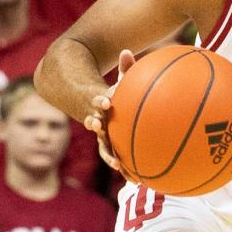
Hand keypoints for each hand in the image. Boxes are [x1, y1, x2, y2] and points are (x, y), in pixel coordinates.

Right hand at [83, 49, 136, 173]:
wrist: (101, 113)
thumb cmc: (115, 95)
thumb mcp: (120, 82)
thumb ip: (125, 69)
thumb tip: (126, 51)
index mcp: (100, 106)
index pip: (97, 102)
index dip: (99, 102)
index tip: (105, 102)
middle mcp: (98, 123)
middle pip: (94, 126)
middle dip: (95, 126)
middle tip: (97, 127)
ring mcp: (103, 138)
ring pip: (104, 147)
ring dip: (110, 156)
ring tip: (118, 165)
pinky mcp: (111, 149)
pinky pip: (117, 160)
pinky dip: (125, 169)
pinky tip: (137, 180)